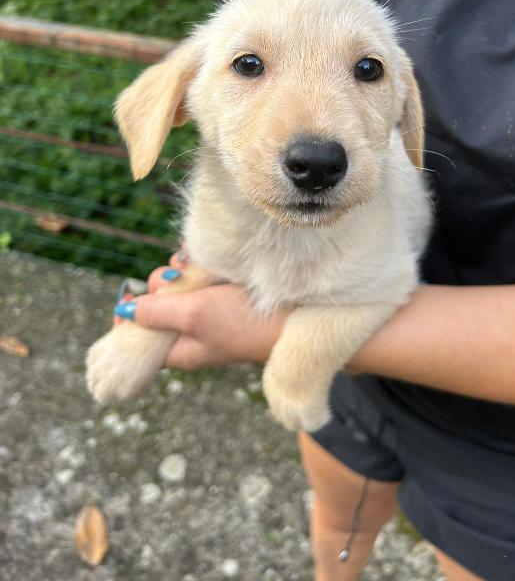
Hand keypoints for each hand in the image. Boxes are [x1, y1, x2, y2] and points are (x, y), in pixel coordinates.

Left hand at [117, 251, 285, 371]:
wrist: (295, 316)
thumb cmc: (242, 323)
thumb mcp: (192, 316)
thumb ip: (155, 312)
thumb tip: (123, 312)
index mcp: (178, 349)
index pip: (138, 337)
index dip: (128, 316)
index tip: (128, 295)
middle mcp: (189, 330)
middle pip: (156, 302)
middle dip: (163, 284)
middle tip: (178, 279)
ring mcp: (207, 310)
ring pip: (178, 283)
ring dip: (182, 270)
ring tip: (199, 268)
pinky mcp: (222, 293)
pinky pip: (198, 274)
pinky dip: (199, 265)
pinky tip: (208, 261)